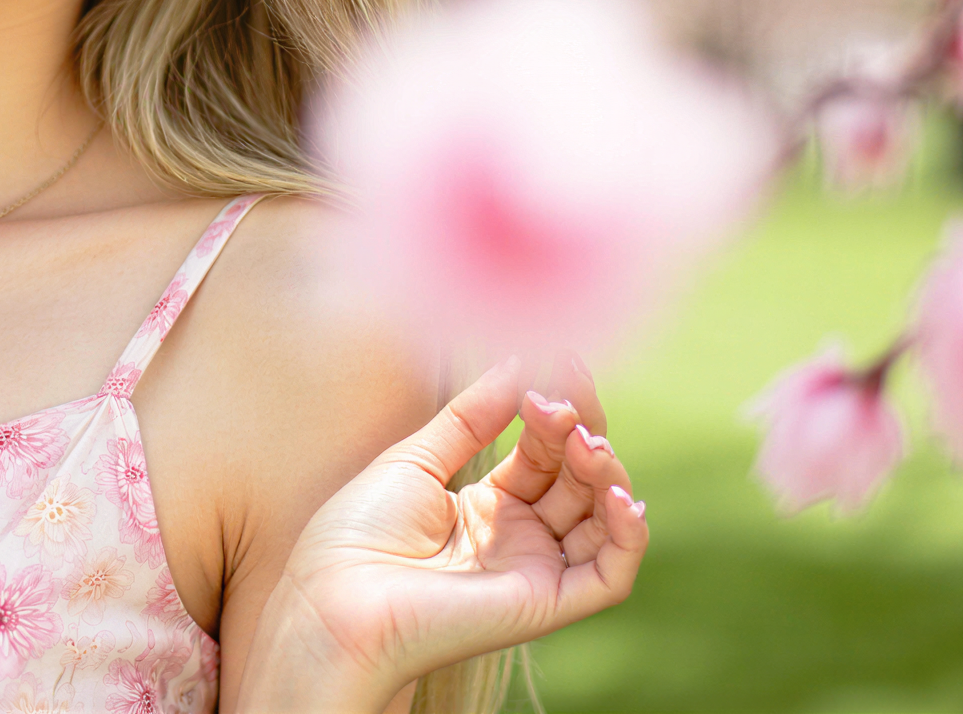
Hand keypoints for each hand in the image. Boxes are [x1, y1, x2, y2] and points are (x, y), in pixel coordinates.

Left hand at [249, 352, 648, 712]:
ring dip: (604, 471)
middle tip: (567, 392)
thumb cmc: (359, 532)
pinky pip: (610, 575)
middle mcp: (519, 537)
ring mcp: (535, 569)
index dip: (555, 407)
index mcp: (488, 505)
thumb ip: (473, 415)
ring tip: (584, 438)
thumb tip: (521, 360)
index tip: (558, 359)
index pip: (543, 450)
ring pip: (601, 518)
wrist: (334, 596)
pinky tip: (618, 494)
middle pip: (576, 476)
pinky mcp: (547, 603)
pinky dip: (628, 535)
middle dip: (580, 428)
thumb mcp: (417, 457)